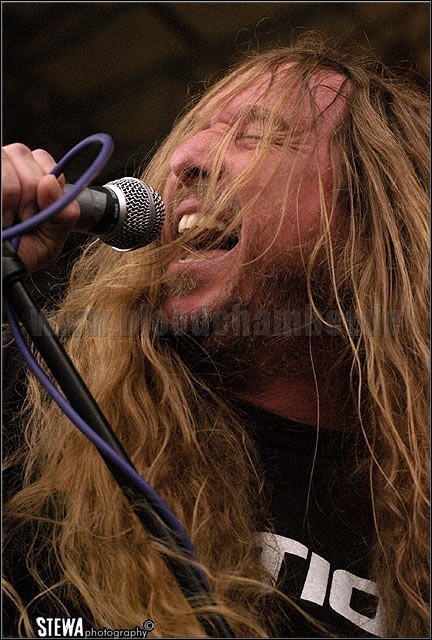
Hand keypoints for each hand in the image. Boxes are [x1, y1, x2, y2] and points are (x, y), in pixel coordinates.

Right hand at [2, 143, 79, 271]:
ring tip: (8, 218)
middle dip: (28, 190)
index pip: (41, 157)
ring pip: (5, 161)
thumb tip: (50, 181)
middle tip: (23, 217)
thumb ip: (64, 211)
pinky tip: (1, 218)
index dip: (43, 182)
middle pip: (21, 153)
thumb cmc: (23, 253)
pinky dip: (1, 199)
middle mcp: (8, 168)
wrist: (3, 267)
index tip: (38, 210)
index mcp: (31, 177)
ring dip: (10, 194)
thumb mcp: (52, 237)